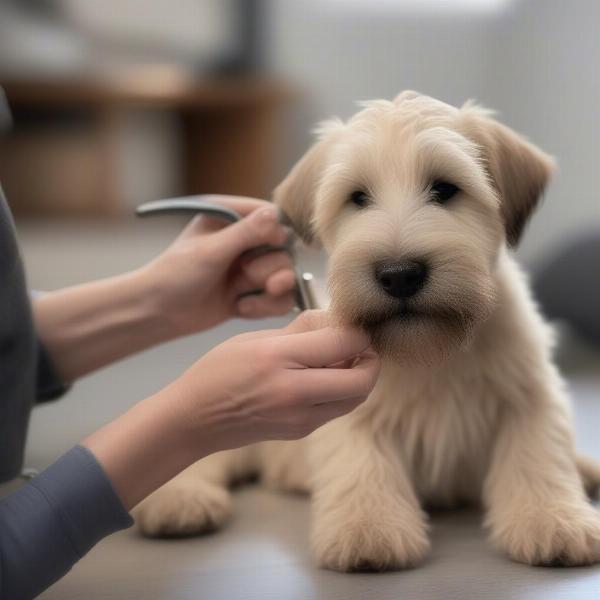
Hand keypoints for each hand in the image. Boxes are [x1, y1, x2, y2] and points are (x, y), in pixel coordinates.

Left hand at [139, 196, 296, 336]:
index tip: (271, 246)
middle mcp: (244, 239)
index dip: (277, 233)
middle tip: (246, 276)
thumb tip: (277, 215)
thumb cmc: (175, 275)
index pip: (271, 215)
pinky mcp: (252, 292)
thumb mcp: (211, 251)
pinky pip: (279, 298)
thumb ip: (245, 233)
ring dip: (269, 290)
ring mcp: (250, 267)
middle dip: (271, 269)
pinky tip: (241, 308)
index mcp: (230, 217)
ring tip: (243, 299)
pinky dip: (265, 306)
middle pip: (284, 249)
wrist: (159, 314)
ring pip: (286, 275)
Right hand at [165, 310, 380, 451]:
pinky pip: (336, 409)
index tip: (352, 327)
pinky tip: (324, 378)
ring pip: (355, 399)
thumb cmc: (217, 371)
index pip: (344, 344)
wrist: (194, 420)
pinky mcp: (301, 432)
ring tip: (343, 362)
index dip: (358, 333)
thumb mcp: (254, 338)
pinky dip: (341, 392)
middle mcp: (294, 392)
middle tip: (360, 347)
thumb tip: (333, 322)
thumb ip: (299, 331)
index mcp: (279, 358)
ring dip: (359, 378)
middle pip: (362, 381)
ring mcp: (300, 418)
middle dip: (371, 360)